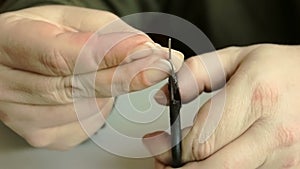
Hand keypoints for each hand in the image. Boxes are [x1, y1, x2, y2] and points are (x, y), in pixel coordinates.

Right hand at [0, 5, 183, 149]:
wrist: (15, 59)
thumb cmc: (40, 34)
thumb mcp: (69, 19)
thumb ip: (107, 32)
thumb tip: (144, 49)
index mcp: (10, 42)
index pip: (60, 55)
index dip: (107, 55)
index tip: (145, 51)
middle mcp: (7, 85)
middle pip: (78, 87)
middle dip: (127, 76)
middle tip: (160, 65)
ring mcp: (22, 115)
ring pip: (87, 108)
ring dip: (110, 90)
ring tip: (105, 71)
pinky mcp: (41, 134)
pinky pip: (86, 124)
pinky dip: (98, 106)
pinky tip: (90, 91)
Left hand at [144, 44, 299, 167]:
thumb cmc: (283, 70)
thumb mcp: (239, 58)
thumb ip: (197, 73)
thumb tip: (165, 96)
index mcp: (255, 97)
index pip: (201, 140)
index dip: (171, 148)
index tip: (158, 144)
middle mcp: (272, 132)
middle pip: (213, 168)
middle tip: (165, 162)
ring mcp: (285, 156)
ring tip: (188, 160)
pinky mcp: (291, 168)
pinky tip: (215, 159)